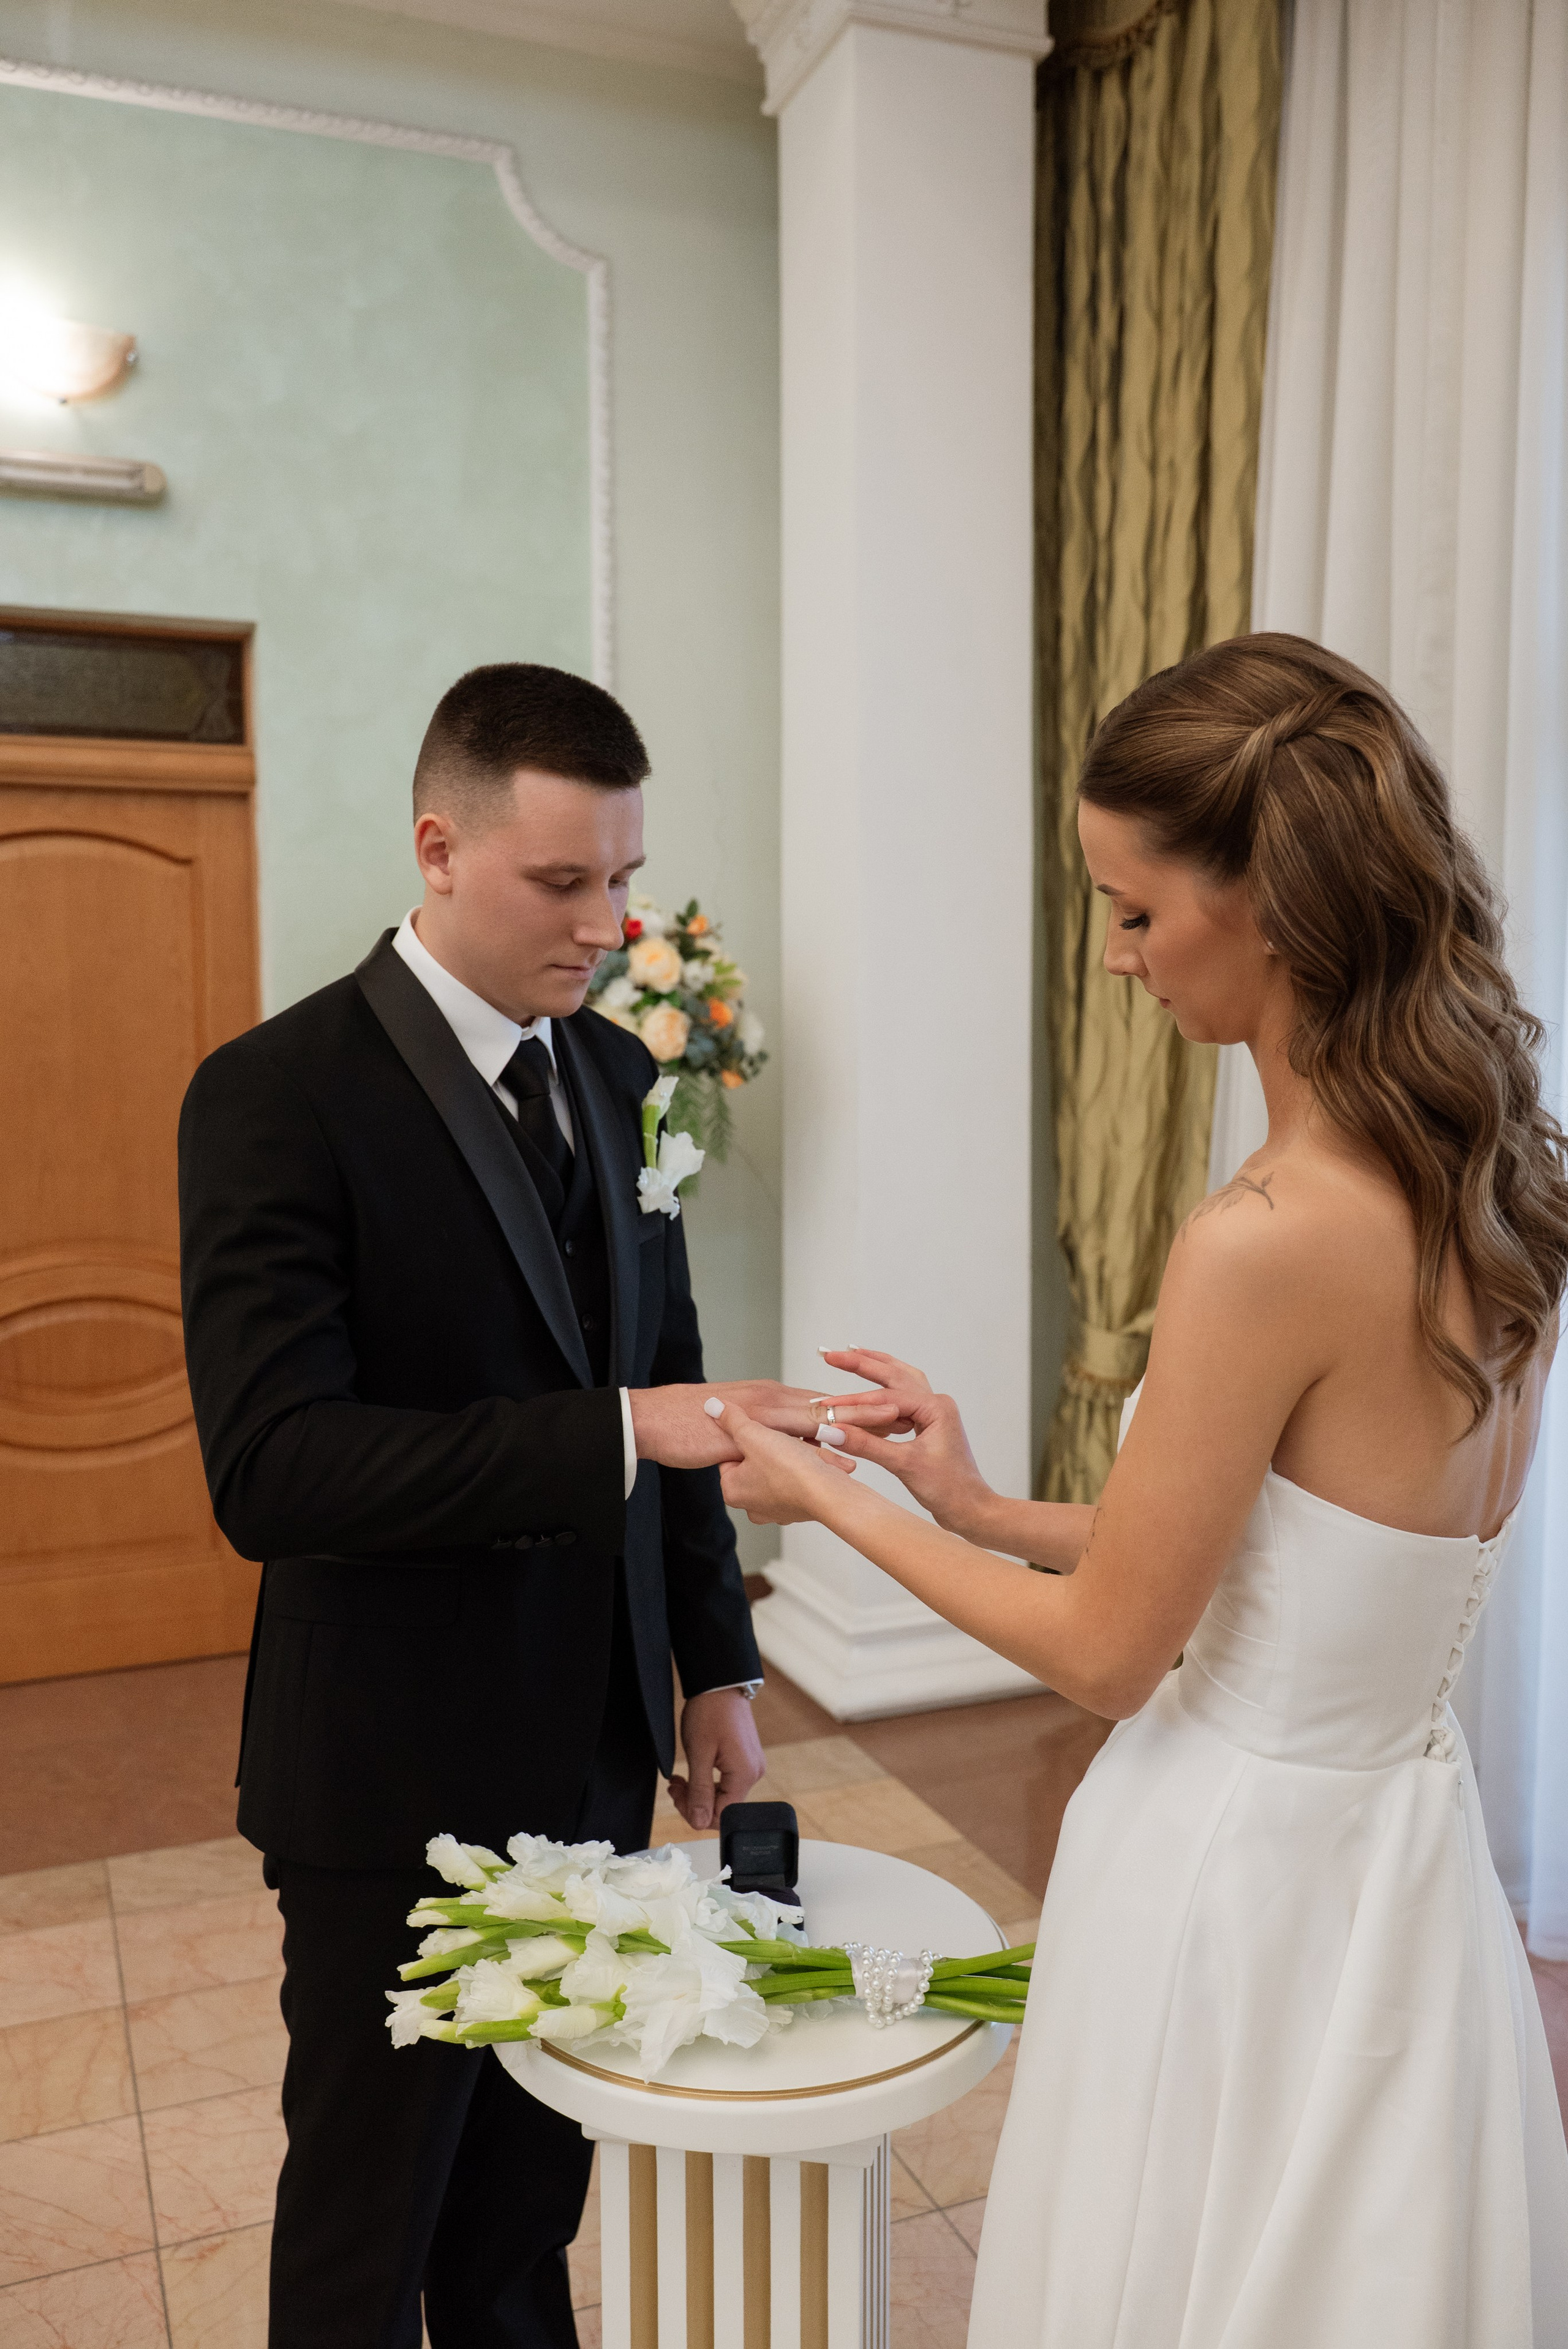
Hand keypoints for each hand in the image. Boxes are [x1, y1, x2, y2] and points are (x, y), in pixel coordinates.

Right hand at [630, 1379, 896, 1469]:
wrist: (649, 1421)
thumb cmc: (685, 1426)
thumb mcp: (731, 1427)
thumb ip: (756, 1431)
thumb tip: (777, 1445)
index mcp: (770, 1397)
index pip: (822, 1400)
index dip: (856, 1406)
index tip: (890, 1411)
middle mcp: (772, 1398)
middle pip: (831, 1404)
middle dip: (869, 1409)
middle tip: (908, 1414)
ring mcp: (762, 1412)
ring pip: (820, 1417)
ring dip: (857, 1422)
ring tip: (894, 1427)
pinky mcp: (750, 1431)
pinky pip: (793, 1443)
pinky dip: (823, 1452)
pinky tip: (847, 1461)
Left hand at [667, 1686, 765, 1830]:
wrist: (720, 1683)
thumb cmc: (710, 1712)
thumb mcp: (699, 1754)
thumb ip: (700, 1791)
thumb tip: (698, 1822)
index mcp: (744, 1774)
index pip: (722, 1816)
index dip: (695, 1813)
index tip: (677, 1796)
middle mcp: (754, 1773)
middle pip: (723, 1807)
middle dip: (694, 1802)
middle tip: (675, 1786)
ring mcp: (751, 1766)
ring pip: (723, 1796)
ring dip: (699, 1791)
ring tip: (680, 1779)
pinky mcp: (746, 1759)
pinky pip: (727, 1782)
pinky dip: (708, 1781)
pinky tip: (694, 1771)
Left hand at [710, 1396, 856, 1525]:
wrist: (828, 1494)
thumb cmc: (789, 1469)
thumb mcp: (754, 1435)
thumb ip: (732, 1419)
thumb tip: (712, 1406)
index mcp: (733, 1490)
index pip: (732, 1453)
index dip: (750, 1436)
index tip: (764, 1428)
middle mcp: (752, 1505)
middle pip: (759, 1461)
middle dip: (775, 1445)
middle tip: (786, 1435)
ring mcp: (777, 1509)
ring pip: (782, 1469)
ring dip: (795, 1455)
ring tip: (807, 1444)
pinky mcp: (799, 1508)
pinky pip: (800, 1480)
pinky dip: (808, 1468)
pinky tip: (817, 1458)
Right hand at [814, 1349, 993, 1536]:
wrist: (970, 1509)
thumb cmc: (948, 1489)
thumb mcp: (903, 1465)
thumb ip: (868, 1445)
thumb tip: (833, 1430)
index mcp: (936, 1408)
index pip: (886, 1397)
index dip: (854, 1401)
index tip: (826, 1405)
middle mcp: (937, 1404)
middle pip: (894, 1374)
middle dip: (862, 1363)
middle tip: (832, 1355)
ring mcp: (934, 1413)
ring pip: (901, 1382)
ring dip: (877, 1368)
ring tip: (852, 1353)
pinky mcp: (928, 1425)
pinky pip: (902, 1400)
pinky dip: (883, 1390)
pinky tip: (870, 1386)